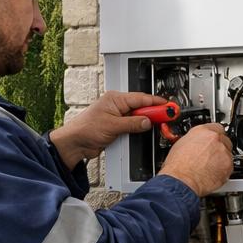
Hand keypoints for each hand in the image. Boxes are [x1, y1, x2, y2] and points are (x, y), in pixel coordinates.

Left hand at [49, 92, 166, 167]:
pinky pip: (132, 126)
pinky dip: (138, 129)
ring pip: (137, 117)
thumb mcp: (113, 126)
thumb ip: (133, 123)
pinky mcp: (115, 128)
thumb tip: (147, 121)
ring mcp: (116, 117)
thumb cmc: (85, 130)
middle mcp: (116, 106)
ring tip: (157, 125)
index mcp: (115, 99)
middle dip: (153, 113)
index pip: (141, 98)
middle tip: (166, 118)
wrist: (74, 144)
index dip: (156, 103)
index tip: (168, 107)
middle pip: (141, 107)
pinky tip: (143, 131)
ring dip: (145, 122)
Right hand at [160, 123, 233, 196]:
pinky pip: (229, 166)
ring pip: (227, 153)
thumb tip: (194, 143)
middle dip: (217, 147)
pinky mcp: (229, 166)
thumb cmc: (177, 167)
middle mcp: (215, 139)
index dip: (213, 135)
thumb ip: (192, 141)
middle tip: (208, 155)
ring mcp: (224, 152)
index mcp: (202, 131)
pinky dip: (223, 170)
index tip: (211, 140)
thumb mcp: (180, 145)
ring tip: (207, 167)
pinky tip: (211, 173)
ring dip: (220, 159)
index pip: (215, 126)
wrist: (181, 181)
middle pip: (223, 139)